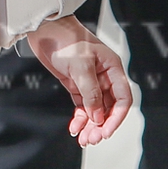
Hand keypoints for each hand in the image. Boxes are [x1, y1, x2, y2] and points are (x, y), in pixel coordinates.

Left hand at [26, 16, 131, 146]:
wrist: (44, 29)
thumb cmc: (65, 38)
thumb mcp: (80, 65)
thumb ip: (90, 92)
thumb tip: (97, 116)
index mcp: (112, 68)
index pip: (123, 99)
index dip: (117, 117)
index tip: (106, 131)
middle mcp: (104, 77)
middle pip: (109, 108)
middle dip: (102, 125)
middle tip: (92, 139)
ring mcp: (90, 82)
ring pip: (96, 110)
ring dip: (91, 126)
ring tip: (84, 139)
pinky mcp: (76, 85)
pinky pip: (83, 107)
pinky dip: (80, 119)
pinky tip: (75, 128)